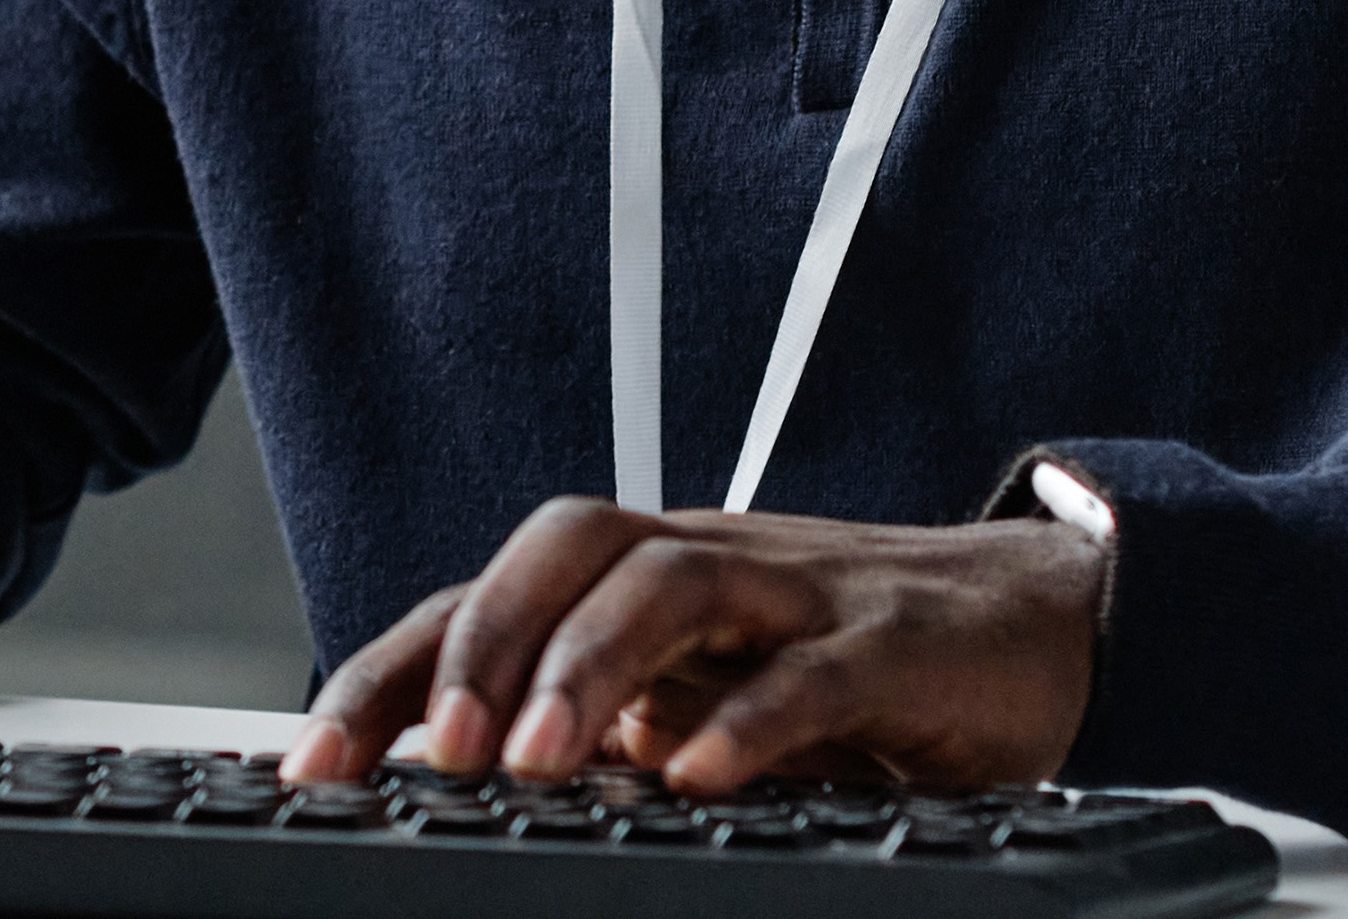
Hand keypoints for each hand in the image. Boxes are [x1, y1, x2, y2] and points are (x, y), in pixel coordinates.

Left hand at [279, 497, 1101, 794]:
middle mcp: (704, 566)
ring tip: (538, 763)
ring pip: (671, 585)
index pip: (485, 601)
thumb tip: (456, 798)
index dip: (388, 672)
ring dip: (590, 668)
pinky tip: (700, 778)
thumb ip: (600, 734)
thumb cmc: (844, 661)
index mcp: (639, 585)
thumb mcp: (702, 700)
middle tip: (430, 755)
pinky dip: (751, 722)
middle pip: (565, 550)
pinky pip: (813, 669)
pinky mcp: (893, 644)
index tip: (310, 768)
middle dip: (478, 646)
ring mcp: (798, 593)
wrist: (1037, 620)